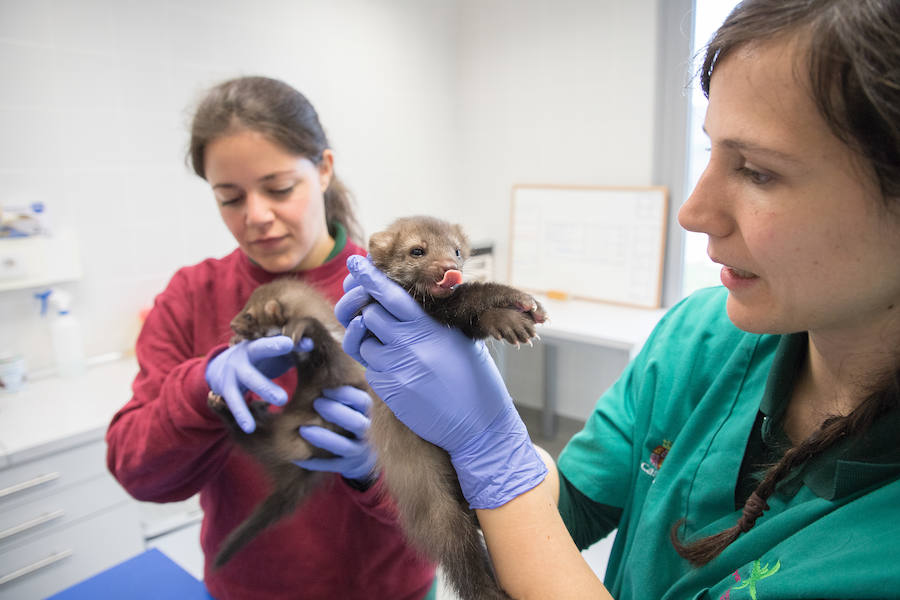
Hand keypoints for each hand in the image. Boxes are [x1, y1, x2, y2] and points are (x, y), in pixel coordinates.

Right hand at [205, 336, 312, 433]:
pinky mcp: (226, 390)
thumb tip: (311, 344)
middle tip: (285, 395)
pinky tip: (249, 427)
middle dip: (268, 380)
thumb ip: (292, 348)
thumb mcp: (272, 352)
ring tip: (281, 402)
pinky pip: (234, 403)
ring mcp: (233, 374)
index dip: (277, 343)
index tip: (291, 343)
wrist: (220, 366)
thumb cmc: (258, 358)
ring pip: (248, 381)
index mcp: (256, 346)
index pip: (268, 343)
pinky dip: (242, 415)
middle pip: (255, 364)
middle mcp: (242, 357)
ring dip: (263, 392)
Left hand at [295, 386, 376, 481]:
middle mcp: (365, 432)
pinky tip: (296, 456)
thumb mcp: (343, 403)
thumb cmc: (341, 419)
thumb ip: (329, 388)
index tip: (324, 388)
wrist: (358, 456)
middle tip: (316, 403)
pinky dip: (314, 461)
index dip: (346, 394)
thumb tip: (307, 361)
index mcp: (364, 412)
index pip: (363, 401)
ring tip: (302, 430)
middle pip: (358, 423)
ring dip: (325, 438)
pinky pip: (331, 466)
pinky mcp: (346, 467)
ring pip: (346, 446)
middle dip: (337, 413)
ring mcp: (357, 451)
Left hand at [335, 255, 546, 508]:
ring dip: (370, 339)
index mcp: (429, 329)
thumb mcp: (458, 339)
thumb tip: (402, 300)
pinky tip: (400, 368)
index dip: (369, 276)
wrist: (478, 425)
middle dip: (368, 310)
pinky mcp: (388, 392)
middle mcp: (410, 348)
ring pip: (362, 343)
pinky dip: (378, 363)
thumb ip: (430, 320)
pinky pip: (370, 368)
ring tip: (391, 343)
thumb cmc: (473, 377)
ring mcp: (396, 371)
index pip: (391, 295)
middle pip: (369, 315)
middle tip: (374, 309)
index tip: (355, 261)